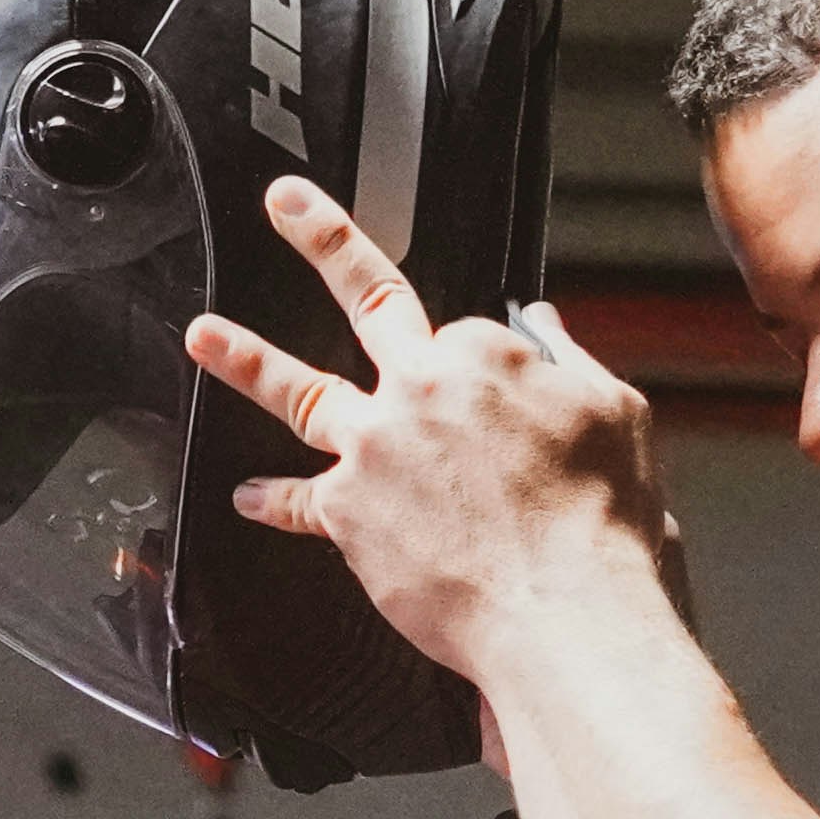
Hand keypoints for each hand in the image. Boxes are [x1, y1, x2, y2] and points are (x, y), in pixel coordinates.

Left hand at [182, 179, 680, 690]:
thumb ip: (570, 361)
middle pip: (368, 297)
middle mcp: (421, 387)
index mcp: (488, 353)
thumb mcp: (616, 416)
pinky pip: (299, 503)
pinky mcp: (347, 513)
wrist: (565, 614)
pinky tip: (250, 496)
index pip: (463, 332)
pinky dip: (273, 500)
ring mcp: (376, 447)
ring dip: (245, 358)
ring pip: (299, 389)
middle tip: (285, 204)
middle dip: (323, 238)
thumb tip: (542, 325)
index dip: (474, 367)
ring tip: (203, 335)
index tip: (491, 401)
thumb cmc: (602, 529)